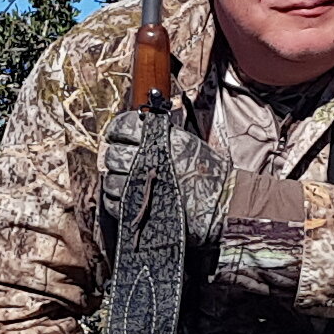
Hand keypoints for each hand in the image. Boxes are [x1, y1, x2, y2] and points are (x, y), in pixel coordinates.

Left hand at [98, 113, 226, 238]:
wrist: (222, 204)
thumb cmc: (208, 174)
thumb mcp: (187, 143)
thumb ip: (161, 136)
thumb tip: (139, 131)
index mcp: (159, 139)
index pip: (123, 126)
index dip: (116, 131)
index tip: (116, 136)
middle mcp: (147, 159)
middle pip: (113, 154)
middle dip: (115, 158)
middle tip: (123, 162)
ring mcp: (141, 185)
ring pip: (111, 179)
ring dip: (115, 180)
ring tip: (129, 183)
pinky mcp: (139, 208)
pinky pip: (114, 202)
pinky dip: (116, 201)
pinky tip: (128, 198)